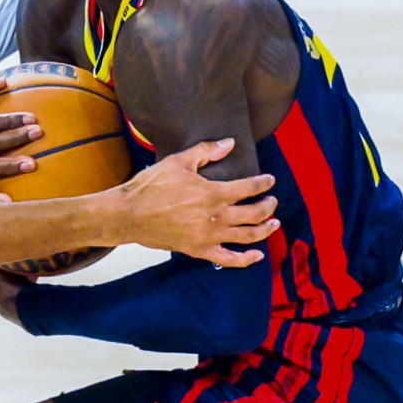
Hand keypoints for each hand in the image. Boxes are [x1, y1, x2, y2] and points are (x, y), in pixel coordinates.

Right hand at [117, 139, 278, 267]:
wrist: (129, 214)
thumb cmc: (150, 186)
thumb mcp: (177, 162)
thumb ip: (206, 151)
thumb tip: (229, 143)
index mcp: (214, 193)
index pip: (249, 187)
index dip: (263, 183)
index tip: (269, 181)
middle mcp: (217, 217)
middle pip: (255, 213)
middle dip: (268, 206)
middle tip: (272, 201)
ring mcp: (210, 236)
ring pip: (248, 236)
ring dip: (266, 230)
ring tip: (274, 224)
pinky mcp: (199, 250)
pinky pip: (229, 259)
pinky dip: (246, 259)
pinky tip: (256, 255)